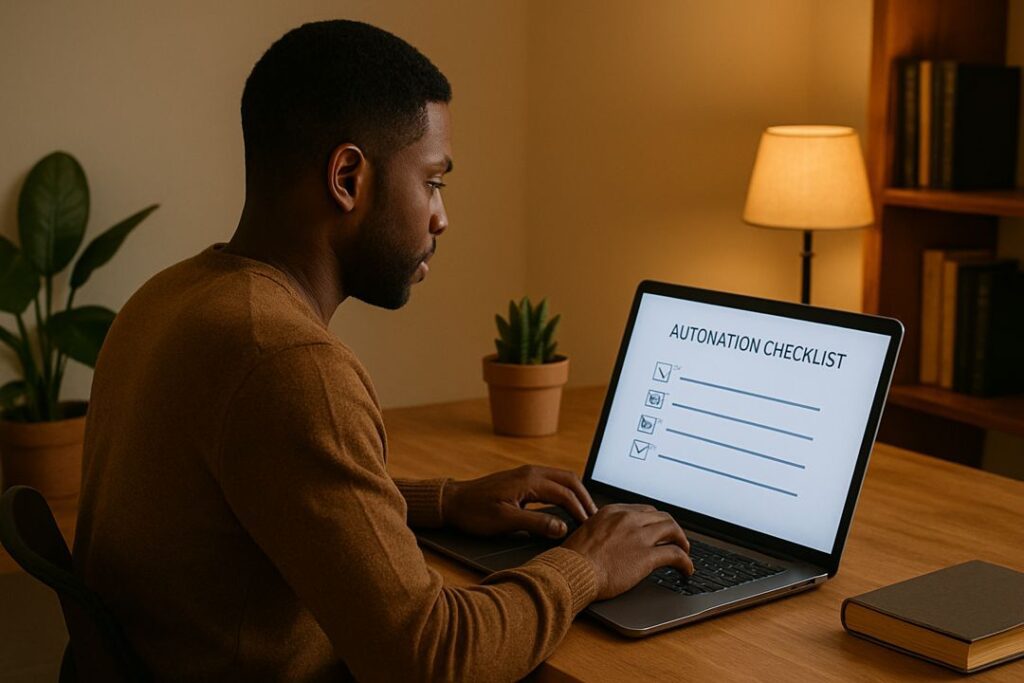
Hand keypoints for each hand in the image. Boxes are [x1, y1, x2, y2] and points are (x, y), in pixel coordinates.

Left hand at [441, 465, 597, 538]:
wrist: (452, 501)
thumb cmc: (474, 512)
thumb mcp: (505, 521)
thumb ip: (535, 524)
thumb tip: (562, 528)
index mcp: (529, 480)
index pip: (565, 493)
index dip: (580, 510)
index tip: (589, 526)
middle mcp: (531, 472)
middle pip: (569, 479)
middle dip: (584, 498)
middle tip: (594, 518)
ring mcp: (527, 473)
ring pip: (561, 478)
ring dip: (576, 493)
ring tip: (585, 513)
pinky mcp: (522, 479)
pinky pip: (552, 481)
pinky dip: (564, 491)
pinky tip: (566, 505)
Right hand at [562, 504, 693, 599]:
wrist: (571, 571)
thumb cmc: (573, 558)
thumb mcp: (587, 533)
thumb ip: (603, 531)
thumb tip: (610, 540)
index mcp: (613, 512)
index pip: (643, 510)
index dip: (655, 521)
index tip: (658, 530)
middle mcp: (628, 519)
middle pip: (661, 516)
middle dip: (672, 528)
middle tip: (675, 539)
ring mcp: (639, 536)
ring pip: (673, 530)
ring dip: (682, 541)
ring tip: (685, 552)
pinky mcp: (646, 556)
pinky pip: (676, 555)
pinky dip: (686, 562)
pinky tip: (686, 571)